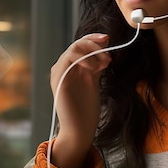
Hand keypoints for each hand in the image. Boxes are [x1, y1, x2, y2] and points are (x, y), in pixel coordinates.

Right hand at [50, 33, 110, 167]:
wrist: (80, 129)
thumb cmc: (87, 109)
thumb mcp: (94, 80)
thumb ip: (97, 64)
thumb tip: (105, 46)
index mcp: (72, 67)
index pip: (80, 44)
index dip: (93, 38)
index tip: (107, 39)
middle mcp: (64, 68)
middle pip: (77, 44)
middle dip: (95, 45)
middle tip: (109, 55)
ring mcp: (60, 74)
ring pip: (73, 49)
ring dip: (92, 52)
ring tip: (105, 64)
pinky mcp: (59, 81)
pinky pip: (67, 60)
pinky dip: (83, 59)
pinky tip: (95, 68)